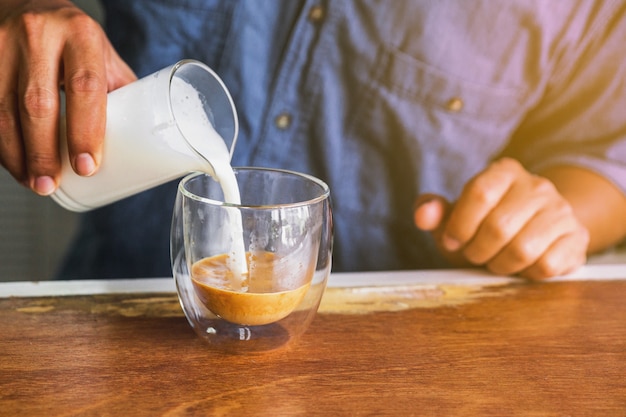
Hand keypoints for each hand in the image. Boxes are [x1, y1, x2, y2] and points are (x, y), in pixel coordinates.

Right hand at [0, 0, 135, 194]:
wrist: (26, 2)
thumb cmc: (72, 37)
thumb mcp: (101, 53)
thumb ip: (117, 90)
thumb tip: (145, 140)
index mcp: (81, 35)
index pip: (85, 87)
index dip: (86, 132)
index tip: (87, 167)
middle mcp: (39, 34)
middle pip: (38, 105)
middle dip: (44, 153)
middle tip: (52, 185)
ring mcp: (2, 43)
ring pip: (4, 110)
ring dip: (17, 155)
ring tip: (34, 183)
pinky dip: (0, 143)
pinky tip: (14, 163)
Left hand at [413, 157, 588, 279]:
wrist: (535, 230)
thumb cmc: (484, 225)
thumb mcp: (455, 217)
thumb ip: (433, 212)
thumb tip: (423, 214)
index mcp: (504, 171)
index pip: (479, 192)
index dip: (460, 225)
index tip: (451, 241)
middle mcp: (537, 185)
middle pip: (499, 226)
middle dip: (478, 251)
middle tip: (475, 255)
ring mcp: (561, 210)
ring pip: (523, 250)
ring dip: (500, 265)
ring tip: (496, 261)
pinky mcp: (577, 237)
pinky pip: (546, 266)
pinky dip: (526, 274)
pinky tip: (522, 266)